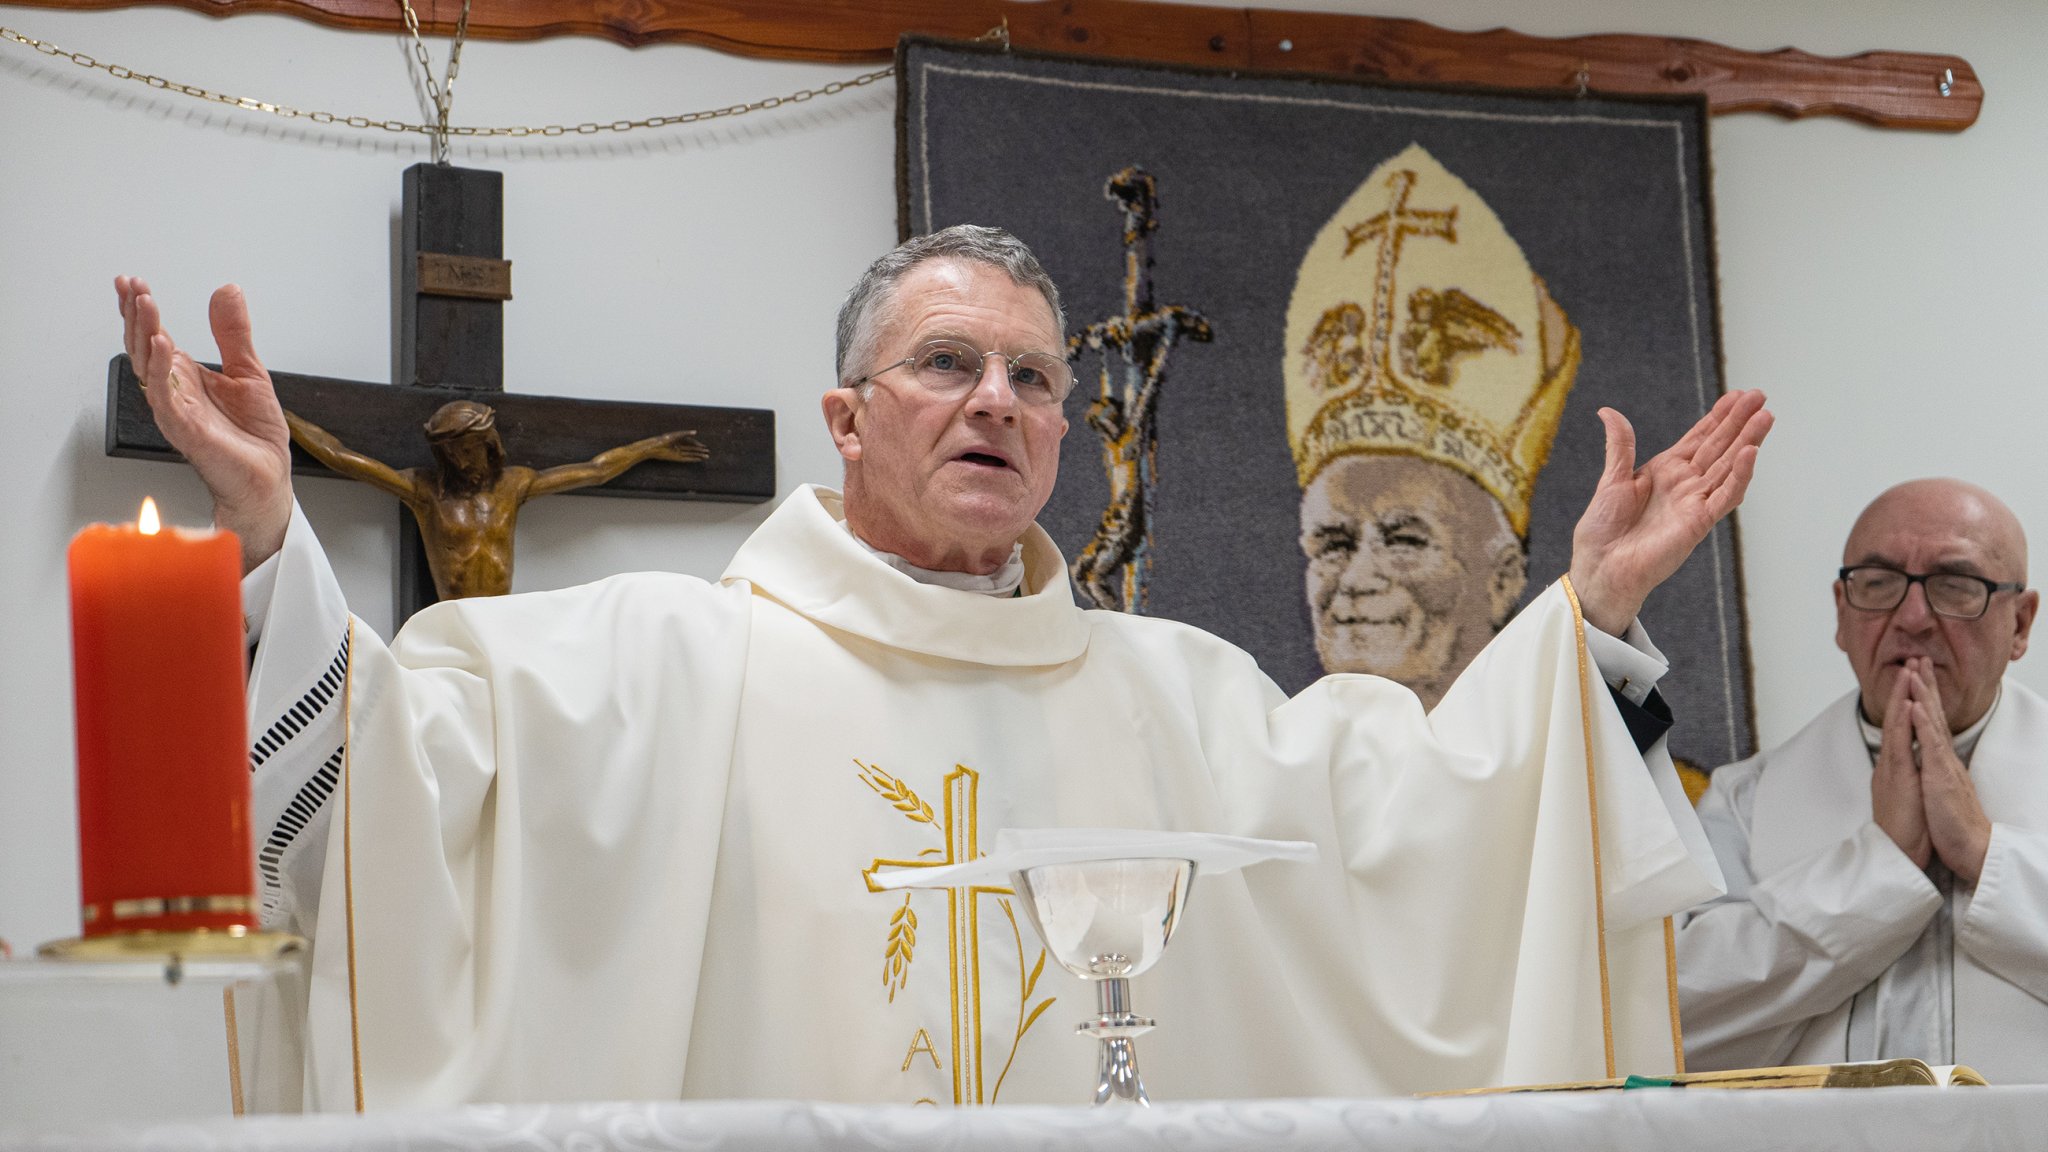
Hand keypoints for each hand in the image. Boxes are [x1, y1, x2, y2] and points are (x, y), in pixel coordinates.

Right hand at [116, 278, 292, 572]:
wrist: (268, 478)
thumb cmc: (254, 435)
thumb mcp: (249, 371)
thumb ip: (233, 333)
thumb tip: (227, 291)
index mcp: (185, 377)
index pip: (154, 336)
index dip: (141, 310)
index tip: (132, 282)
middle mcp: (175, 391)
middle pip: (143, 347)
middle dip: (135, 316)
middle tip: (131, 286)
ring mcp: (176, 410)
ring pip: (148, 368)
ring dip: (144, 334)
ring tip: (144, 304)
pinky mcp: (186, 430)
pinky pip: (165, 397)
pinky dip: (161, 370)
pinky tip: (162, 345)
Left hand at [649, 430, 710, 463]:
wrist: (655, 447)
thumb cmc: (664, 439)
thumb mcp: (676, 435)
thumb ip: (686, 433)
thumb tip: (696, 432)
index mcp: (679, 440)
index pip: (690, 442)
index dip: (697, 444)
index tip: (704, 446)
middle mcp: (679, 447)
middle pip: (692, 449)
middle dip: (700, 450)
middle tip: (708, 452)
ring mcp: (678, 453)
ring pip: (690, 454)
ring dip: (698, 455)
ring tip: (706, 456)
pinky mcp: (677, 458)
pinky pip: (687, 459)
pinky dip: (693, 459)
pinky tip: (699, 460)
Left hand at [1567, 390, 1772, 634]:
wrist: (1600, 566)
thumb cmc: (1603, 529)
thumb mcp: (1612, 479)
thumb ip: (1620, 445)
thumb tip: (1608, 412)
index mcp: (1666, 471)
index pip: (1700, 438)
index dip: (1719, 417)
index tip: (1737, 395)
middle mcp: (1685, 484)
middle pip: (1719, 447)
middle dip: (1740, 422)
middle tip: (1760, 396)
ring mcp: (1695, 502)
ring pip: (1728, 467)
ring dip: (1747, 442)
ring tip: (1765, 417)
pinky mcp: (1699, 522)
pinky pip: (1725, 496)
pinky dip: (1739, 476)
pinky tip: (1749, 453)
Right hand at [1871, 660, 1931, 868]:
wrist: (1895, 855)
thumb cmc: (1905, 832)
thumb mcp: (1906, 798)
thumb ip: (1906, 777)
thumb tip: (1909, 763)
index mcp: (1895, 767)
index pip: (1901, 727)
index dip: (1905, 702)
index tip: (1912, 679)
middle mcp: (1890, 763)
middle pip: (1896, 719)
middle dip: (1902, 690)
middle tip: (1909, 662)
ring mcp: (1892, 768)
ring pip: (1896, 725)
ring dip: (1901, 696)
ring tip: (1907, 671)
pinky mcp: (1897, 777)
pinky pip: (1900, 744)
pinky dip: (1903, 722)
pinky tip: (1907, 704)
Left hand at [1906, 657, 1992, 883]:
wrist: (1971, 848)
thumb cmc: (1953, 823)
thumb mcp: (1940, 789)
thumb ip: (1935, 770)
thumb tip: (1928, 758)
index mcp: (1941, 760)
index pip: (1932, 721)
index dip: (1925, 697)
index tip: (1917, 674)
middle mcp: (1945, 757)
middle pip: (1934, 713)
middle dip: (1925, 684)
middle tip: (1918, 657)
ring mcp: (1944, 765)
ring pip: (1932, 722)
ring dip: (1923, 695)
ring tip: (1915, 670)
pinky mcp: (1941, 776)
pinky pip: (1930, 745)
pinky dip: (1922, 723)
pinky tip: (1916, 705)